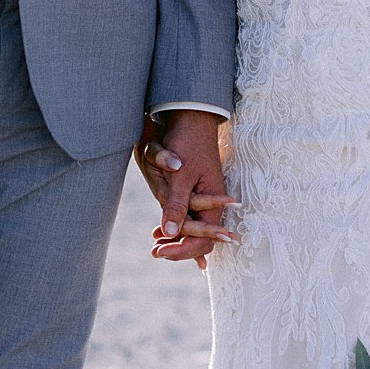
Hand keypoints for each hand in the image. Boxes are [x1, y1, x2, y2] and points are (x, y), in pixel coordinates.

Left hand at [143, 110, 236, 268]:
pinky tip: (159, 231)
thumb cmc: (188, 143)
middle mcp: (211, 202)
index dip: (183, 250)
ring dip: (175, 238)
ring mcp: (202, 196)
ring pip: (191, 227)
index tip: (161, 252)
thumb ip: (177, 205)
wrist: (191, 116)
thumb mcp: (181, 175)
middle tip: (155, 252)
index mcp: (214, 201)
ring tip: (156, 246)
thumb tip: (170, 234)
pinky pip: (185, 214)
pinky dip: (174, 224)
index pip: (205, 239)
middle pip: (199, 237)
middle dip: (179, 248)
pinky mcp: (192, 189)